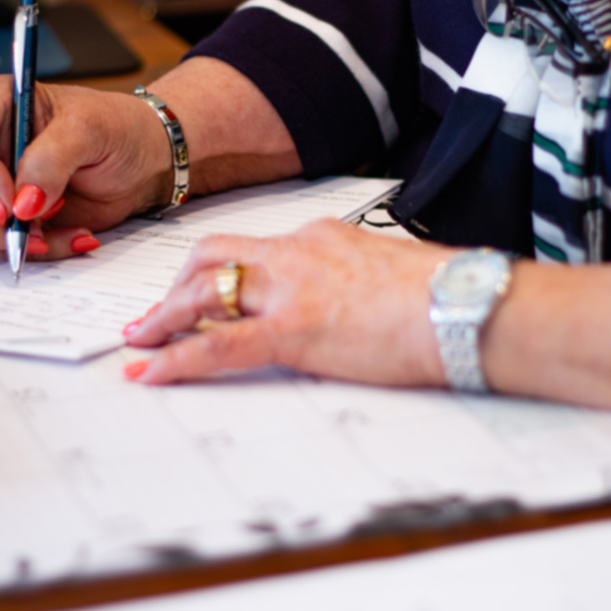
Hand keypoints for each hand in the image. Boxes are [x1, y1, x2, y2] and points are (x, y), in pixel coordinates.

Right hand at [0, 76, 170, 258]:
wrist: (144, 162)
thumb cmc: (119, 129)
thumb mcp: (90, 130)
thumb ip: (52, 161)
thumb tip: (22, 203)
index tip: (10, 199)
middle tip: (28, 230)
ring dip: (10, 239)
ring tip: (58, 231)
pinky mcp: (13, 216)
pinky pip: (1, 243)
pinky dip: (35, 249)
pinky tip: (71, 235)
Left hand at [122, 219, 450, 386]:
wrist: (470, 307)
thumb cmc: (449, 295)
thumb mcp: (391, 273)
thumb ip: (354, 282)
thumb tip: (346, 307)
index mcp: (324, 237)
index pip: (255, 249)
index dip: (219, 273)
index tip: (204, 292)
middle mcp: (298, 251)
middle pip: (214, 257)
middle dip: (177, 286)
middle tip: (155, 316)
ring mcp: (292, 288)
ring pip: (204, 293)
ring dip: (164, 319)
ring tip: (141, 343)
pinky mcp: (294, 330)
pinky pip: (218, 346)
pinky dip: (177, 360)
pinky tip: (153, 374)